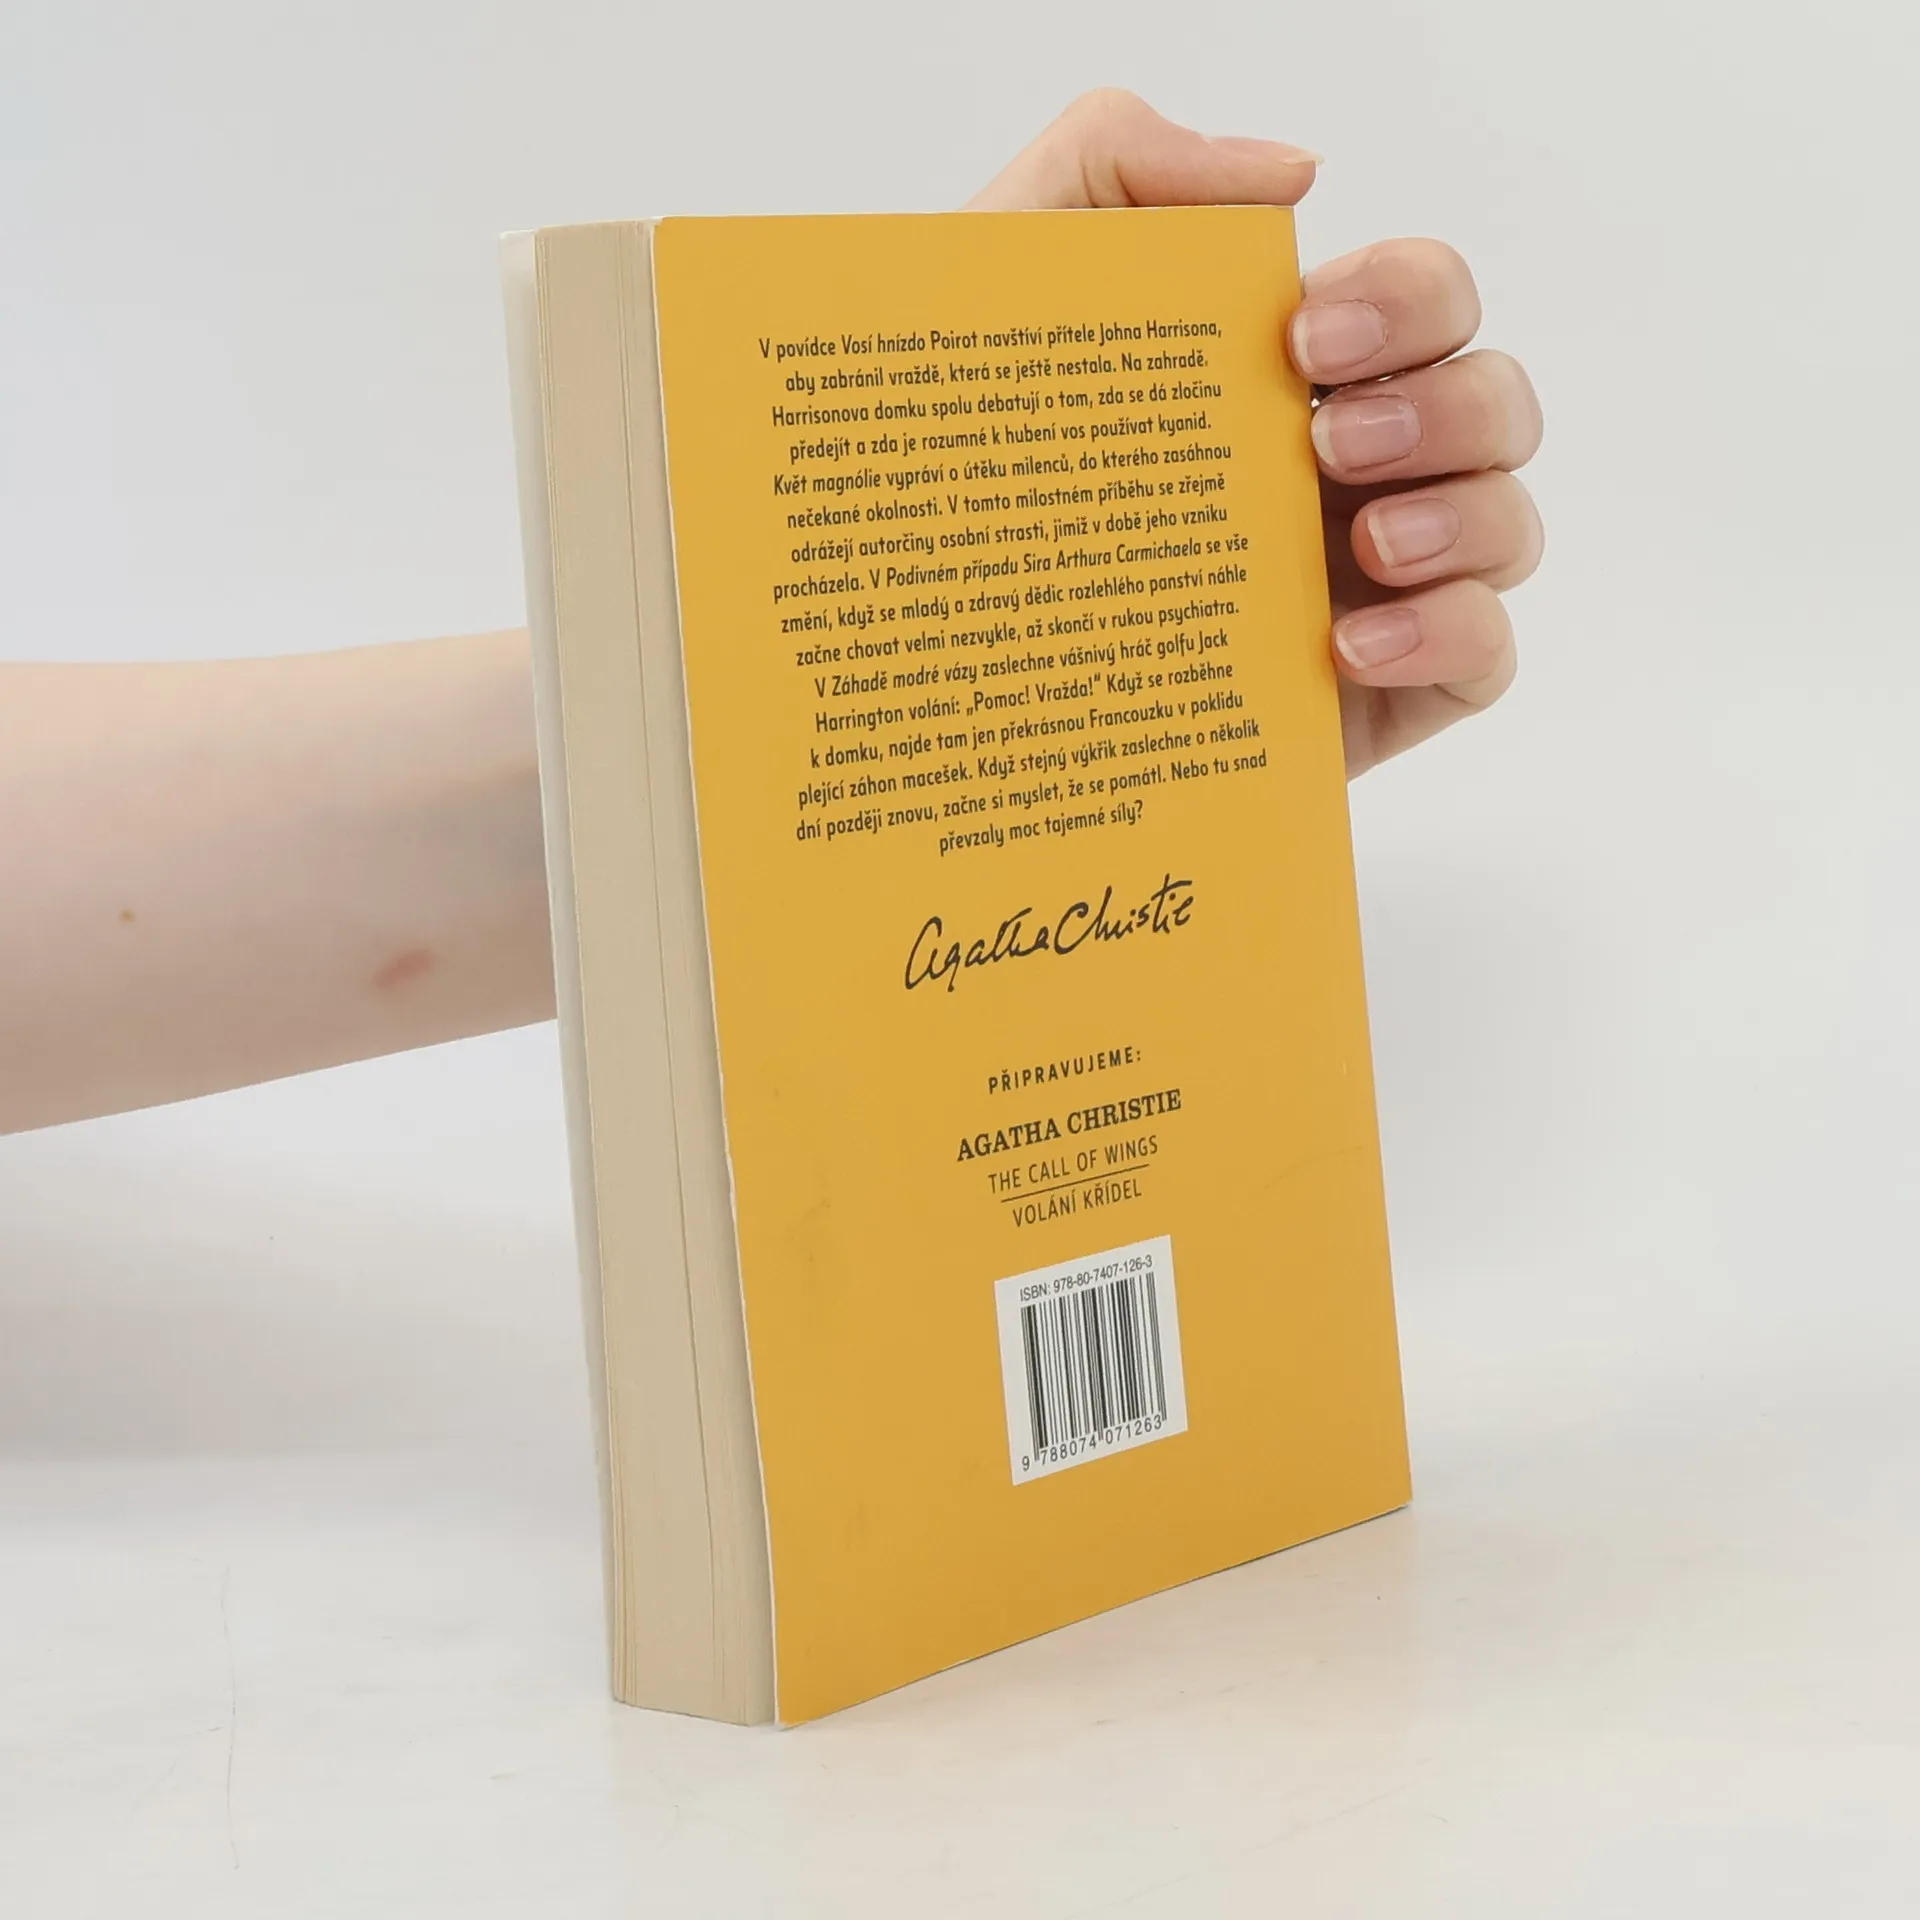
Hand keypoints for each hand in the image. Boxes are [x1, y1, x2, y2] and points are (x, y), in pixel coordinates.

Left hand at [970, 92, 1542, 777]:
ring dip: (1466, 515)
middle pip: (1492, 400)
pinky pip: (1487, 657)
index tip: (1304, 338)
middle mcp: (1349, 470)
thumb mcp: (1005, 280)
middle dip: (1443, 405)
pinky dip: (1451, 635)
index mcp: (1290, 375)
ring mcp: (1370, 585)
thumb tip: (1294, 174)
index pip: (1422, 299)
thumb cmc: (964, 468)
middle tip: (1325, 443)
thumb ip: (1119, 163)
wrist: (935, 660)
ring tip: (1364, 544)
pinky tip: (1348, 646)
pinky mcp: (1377, 693)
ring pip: (1509, 522)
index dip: (1405, 298)